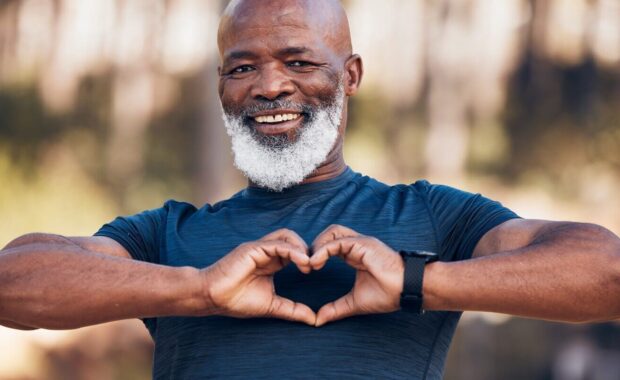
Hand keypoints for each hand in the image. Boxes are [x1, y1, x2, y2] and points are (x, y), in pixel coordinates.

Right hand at [201, 229, 315, 324]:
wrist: (213, 298)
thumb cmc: (237, 301)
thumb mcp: (272, 306)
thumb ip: (293, 309)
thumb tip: (314, 319)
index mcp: (272, 261)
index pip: (295, 250)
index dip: (307, 258)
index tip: (316, 272)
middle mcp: (266, 251)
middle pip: (293, 239)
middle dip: (308, 250)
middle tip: (316, 267)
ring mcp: (259, 248)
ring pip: (287, 236)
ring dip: (302, 248)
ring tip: (308, 265)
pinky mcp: (253, 248)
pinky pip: (277, 244)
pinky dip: (293, 250)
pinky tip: (301, 263)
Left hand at [310, 225, 403, 326]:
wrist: (407, 290)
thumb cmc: (388, 294)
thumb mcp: (355, 302)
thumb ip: (336, 308)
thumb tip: (318, 320)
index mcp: (355, 254)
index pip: (331, 244)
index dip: (317, 253)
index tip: (308, 270)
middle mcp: (357, 245)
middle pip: (331, 233)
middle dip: (315, 245)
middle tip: (306, 264)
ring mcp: (361, 242)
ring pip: (333, 232)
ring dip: (318, 245)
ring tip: (310, 263)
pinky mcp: (364, 244)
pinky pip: (338, 242)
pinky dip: (323, 250)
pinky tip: (316, 263)